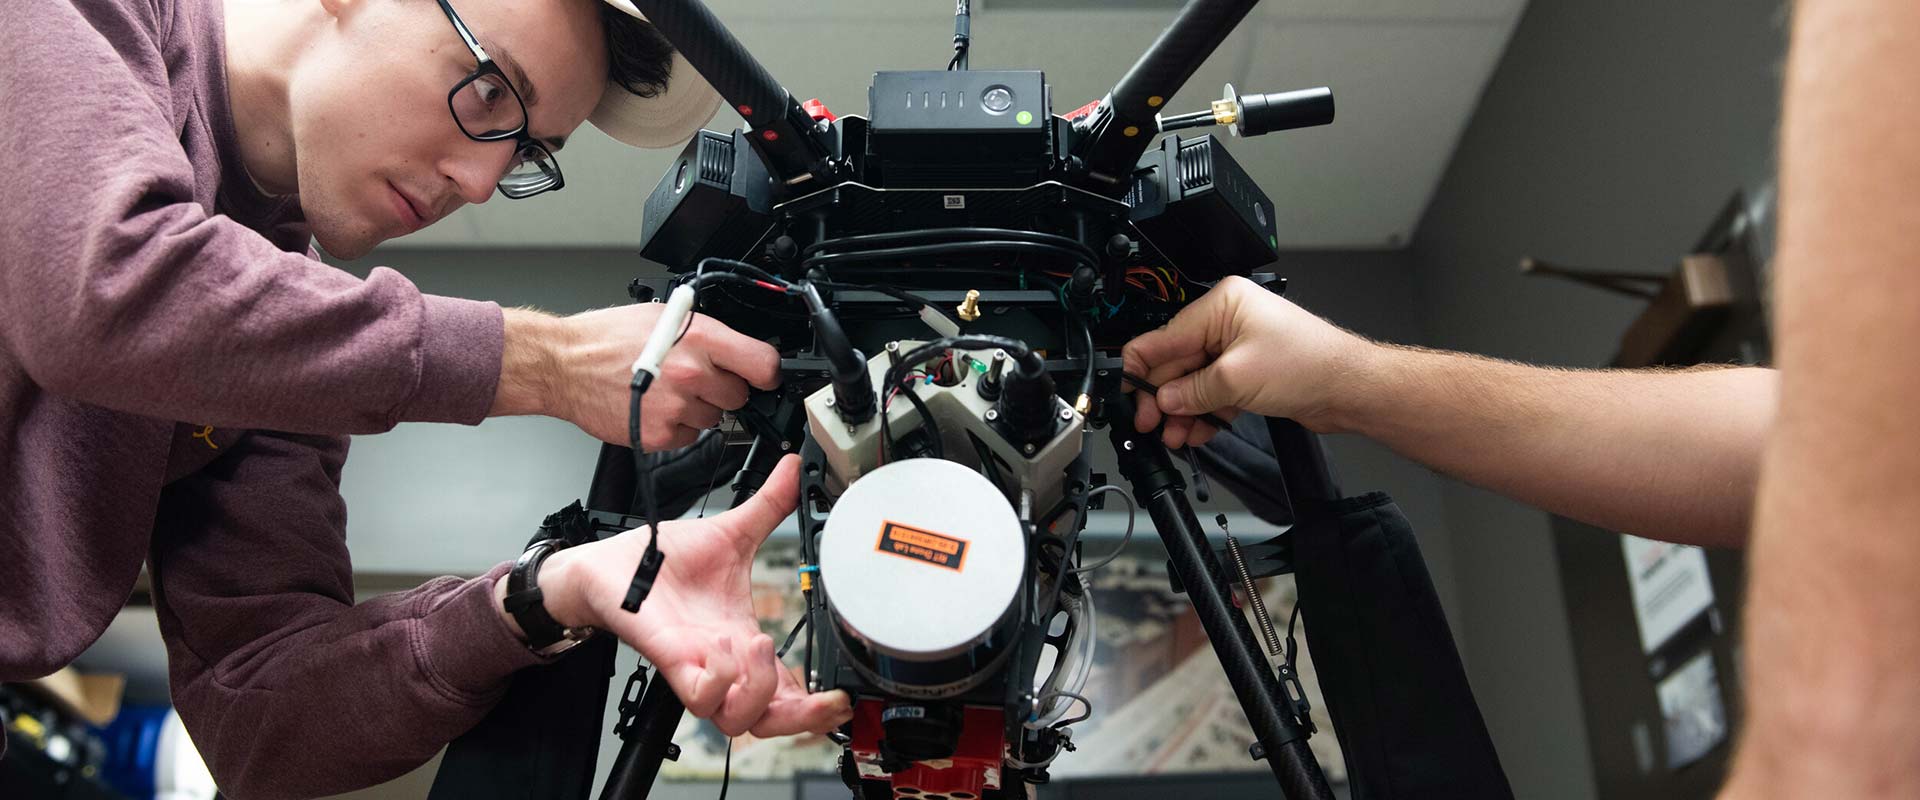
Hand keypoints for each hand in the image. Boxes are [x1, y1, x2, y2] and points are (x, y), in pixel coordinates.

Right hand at [496, 306, 779, 449]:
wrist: (563, 365)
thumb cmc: (605, 338)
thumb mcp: (662, 317)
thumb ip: (704, 333)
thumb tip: (736, 348)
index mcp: (698, 338)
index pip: (763, 363)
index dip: (766, 372)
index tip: (764, 376)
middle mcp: (691, 373)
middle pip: (740, 395)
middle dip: (724, 388)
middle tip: (698, 379)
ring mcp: (676, 407)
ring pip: (714, 418)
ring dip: (699, 408)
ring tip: (668, 391)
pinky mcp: (660, 435)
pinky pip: (688, 436)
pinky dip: (677, 427)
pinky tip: (655, 408)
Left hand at [530, 455, 851, 737]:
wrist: (608, 567)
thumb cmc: (661, 561)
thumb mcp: (729, 533)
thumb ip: (769, 507)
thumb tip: (792, 469)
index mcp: (744, 640)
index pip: (786, 692)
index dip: (816, 705)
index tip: (839, 695)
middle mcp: (724, 663)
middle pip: (767, 723)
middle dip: (798, 716)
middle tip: (813, 690)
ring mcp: (696, 666)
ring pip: (736, 720)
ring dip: (757, 687)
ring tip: (754, 643)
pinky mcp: (669, 659)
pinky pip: (699, 695)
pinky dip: (717, 676)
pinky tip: (719, 644)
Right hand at [1122, 276, 1375, 448]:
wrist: (1349, 388)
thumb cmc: (1308, 364)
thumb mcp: (1236, 378)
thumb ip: (1192, 391)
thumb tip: (1163, 400)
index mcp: (1221, 304)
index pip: (1165, 335)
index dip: (1142, 367)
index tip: (1128, 394)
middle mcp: (1228, 321)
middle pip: (1178, 361)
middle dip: (1164, 396)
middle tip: (1150, 424)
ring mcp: (1238, 347)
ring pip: (1195, 381)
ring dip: (1184, 410)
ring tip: (1175, 436)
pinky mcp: (1248, 371)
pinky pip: (1214, 391)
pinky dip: (1205, 412)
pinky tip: (1196, 433)